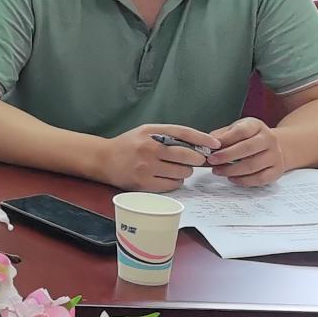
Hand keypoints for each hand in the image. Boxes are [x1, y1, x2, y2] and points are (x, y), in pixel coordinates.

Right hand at [94, 122, 214, 191]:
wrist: (102, 159)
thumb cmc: (128, 145)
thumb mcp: (146, 131)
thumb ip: (168, 135)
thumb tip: (198, 145)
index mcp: (150, 133)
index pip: (183, 133)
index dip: (202, 138)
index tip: (215, 144)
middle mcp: (149, 149)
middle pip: (187, 156)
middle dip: (195, 159)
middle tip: (194, 160)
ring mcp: (147, 168)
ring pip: (182, 173)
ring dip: (184, 172)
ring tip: (174, 169)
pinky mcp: (144, 184)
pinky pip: (172, 185)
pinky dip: (175, 182)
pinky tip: (167, 177)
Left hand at [205, 117, 287, 187]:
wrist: (271, 147)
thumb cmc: (248, 138)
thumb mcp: (234, 130)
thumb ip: (221, 136)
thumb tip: (206, 144)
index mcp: (256, 126)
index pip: (241, 131)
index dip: (225, 140)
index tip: (211, 148)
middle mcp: (269, 139)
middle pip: (248, 148)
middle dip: (227, 156)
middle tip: (211, 161)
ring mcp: (275, 155)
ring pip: (253, 165)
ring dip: (232, 170)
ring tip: (217, 171)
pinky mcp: (277, 170)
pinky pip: (260, 178)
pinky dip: (243, 181)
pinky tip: (231, 178)